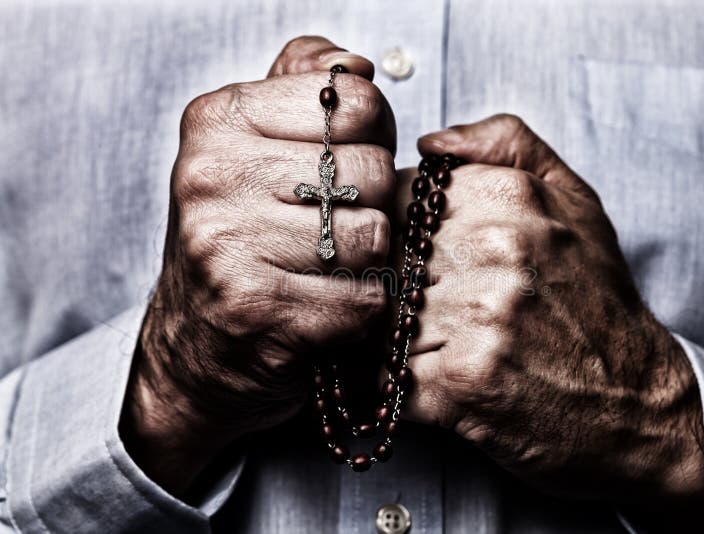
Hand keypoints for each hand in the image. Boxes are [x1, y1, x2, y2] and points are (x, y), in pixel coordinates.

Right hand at [121, 36, 396, 495]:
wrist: (197, 339)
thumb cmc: (241, 234)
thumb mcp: (254, 143)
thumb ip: (303, 86)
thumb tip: (354, 65)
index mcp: (218, 121)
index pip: (358, 102)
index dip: (372, 137)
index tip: (343, 164)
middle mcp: (212, 177)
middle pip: (374, 171)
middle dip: (373, 203)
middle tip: (336, 224)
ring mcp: (227, 245)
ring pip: (374, 237)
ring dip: (368, 260)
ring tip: (329, 265)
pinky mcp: (256, 310)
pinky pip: (365, 298)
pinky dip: (361, 307)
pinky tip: (324, 305)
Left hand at [399, 115, 703, 527]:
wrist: (636, 399)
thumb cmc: (595, 299)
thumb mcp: (574, 200)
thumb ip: (507, 145)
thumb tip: (431, 142)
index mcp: (512, 198)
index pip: (400, 198)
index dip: (405, 234)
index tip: (430, 258)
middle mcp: (494, 250)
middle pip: (389, 257)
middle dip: (406, 288)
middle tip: (450, 311)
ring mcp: (476, 317)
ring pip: (386, 315)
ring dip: (408, 338)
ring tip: (459, 348)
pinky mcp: (461, 382)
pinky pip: (389, 372)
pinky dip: (408, 383)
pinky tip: (451, 382)